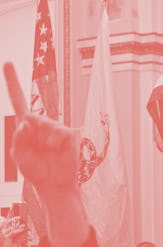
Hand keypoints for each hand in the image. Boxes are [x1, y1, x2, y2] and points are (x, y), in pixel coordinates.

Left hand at [4, 63, 87, 246]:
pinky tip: (58, 150)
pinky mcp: (70, 134)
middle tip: (38, 149)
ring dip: (45, 142)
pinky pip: (60, 133)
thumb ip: (19, 138)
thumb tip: (27, 121)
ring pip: (47, 125)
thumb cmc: (36, 170)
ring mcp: (56, 128)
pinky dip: (56, 143)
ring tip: (49, 152)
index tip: (8, 63)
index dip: (12, 81)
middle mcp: (41, 123)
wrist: (55, 184)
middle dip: (31, 134)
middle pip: (32, 118)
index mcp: (26, 126)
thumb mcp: (19, 156)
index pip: (18, 100)